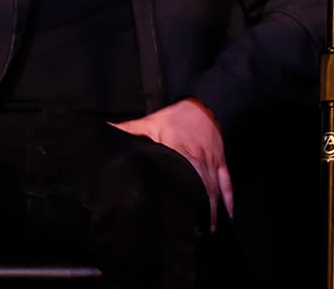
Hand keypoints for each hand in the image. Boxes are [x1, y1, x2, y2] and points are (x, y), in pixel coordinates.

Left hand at [113, 99, 231, 230]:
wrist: (204, 103)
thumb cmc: (176, 116)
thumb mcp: (150, 122)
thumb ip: (129, 129)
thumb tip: (105, 130)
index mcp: (179, 151)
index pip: (179, 175)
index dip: (181, 195)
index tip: (178, 214)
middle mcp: (198, 158)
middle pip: (200, 187)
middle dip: (199, 209)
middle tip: (193, 230)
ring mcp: (212, 161)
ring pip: (214, 189)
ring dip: (212, 209)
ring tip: (207, 229)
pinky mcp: (220, 161)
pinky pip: (226, 183)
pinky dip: (228, 199)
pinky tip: (226, 214)